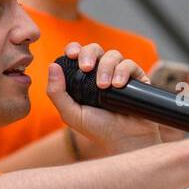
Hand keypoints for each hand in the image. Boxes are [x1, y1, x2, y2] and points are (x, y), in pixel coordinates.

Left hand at [46, 41, 160, 155]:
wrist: (124, 140)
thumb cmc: (97, 129)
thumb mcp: (70, 114)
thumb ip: (57, 93)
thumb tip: (52, 66)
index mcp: (83, 78)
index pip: (78, 54)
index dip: (74, 49)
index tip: (72, 55)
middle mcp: (101, 73)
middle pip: (95, 49)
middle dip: (89, 54)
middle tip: (86, 68)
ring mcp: (119, 74)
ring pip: (113, 55)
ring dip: (106, 67)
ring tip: (104, 86)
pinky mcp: (136, 79)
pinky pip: (129, 64)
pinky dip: (122, 71)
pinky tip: (118, 85)